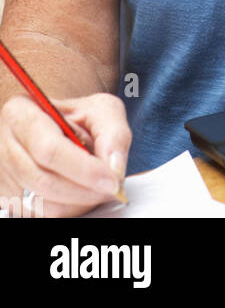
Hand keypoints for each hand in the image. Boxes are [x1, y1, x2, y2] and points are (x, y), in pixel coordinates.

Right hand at [0, 92, 130, 216]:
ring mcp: (3, 175)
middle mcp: (4, 145)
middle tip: (111, 188)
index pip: (49, 150)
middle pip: (44, 181)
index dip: (84, 169)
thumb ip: (114, 134)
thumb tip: (114, 168)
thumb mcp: (101, 110)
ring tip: (97, 187)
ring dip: (77, 202)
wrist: (58, 127)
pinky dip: (67, 209)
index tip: (111, 179)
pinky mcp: (8, 198)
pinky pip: (40, 214)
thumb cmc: (77, 116)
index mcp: (21, 113)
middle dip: (84, 190)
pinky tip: (80, 193)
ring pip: (42, 204)